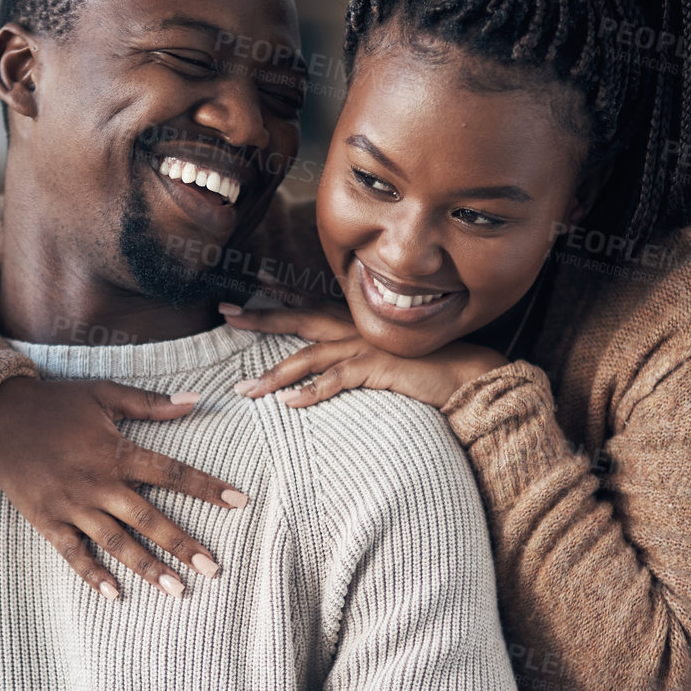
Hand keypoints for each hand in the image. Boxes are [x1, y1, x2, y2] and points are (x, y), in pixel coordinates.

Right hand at [0, 376, 249, 600]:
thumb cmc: (55, 403)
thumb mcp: (103, 393)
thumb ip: (150, 402)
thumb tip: (196, 399)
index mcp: (116, 451)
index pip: (172, 472)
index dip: (207, 487)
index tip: (240, 502)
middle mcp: (98, 482)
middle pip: (149, 518)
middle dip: (183, 544)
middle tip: (214, 568)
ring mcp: (71, 504)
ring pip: (116, 542)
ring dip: (147, 567)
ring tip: (177, 590)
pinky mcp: (46, 519)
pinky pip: (72, 554)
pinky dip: (92, 575)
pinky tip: (115, 595)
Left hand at [220, 303, 508, 408]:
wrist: (465, 375)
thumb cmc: (424, 369)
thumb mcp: (383, 357)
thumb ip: (355, 357)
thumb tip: (330, 368)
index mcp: (356, 323)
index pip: (311, 304)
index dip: (280, 296)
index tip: (251, 286)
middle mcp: (356, 328)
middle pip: (299, 319)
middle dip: (260, 318)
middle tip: (225, 313)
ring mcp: (365, 347)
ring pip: (309, 357)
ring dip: (275, 374)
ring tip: (246, 389)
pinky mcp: (377, 368)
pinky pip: (337, 381)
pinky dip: (312, 393)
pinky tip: (289, 405)